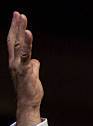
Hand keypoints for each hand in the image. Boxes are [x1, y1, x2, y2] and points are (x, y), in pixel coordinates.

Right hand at [7, 11, 42, 125]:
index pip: (14, 43)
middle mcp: (14, 62)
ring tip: (22, 18)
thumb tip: (36, 61)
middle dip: (16, 26)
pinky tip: (28, 33)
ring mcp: (18, 66)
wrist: (28, 103)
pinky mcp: (25, 70)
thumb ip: (33, 66)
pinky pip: (26, 54)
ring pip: (18, 44)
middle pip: (14, 40)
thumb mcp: (33, 75)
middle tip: (18, 13)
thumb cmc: (30, 91)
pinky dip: (27, 43)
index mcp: (15, 62)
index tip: (18, 19)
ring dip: (20, 30)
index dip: (15, 30)